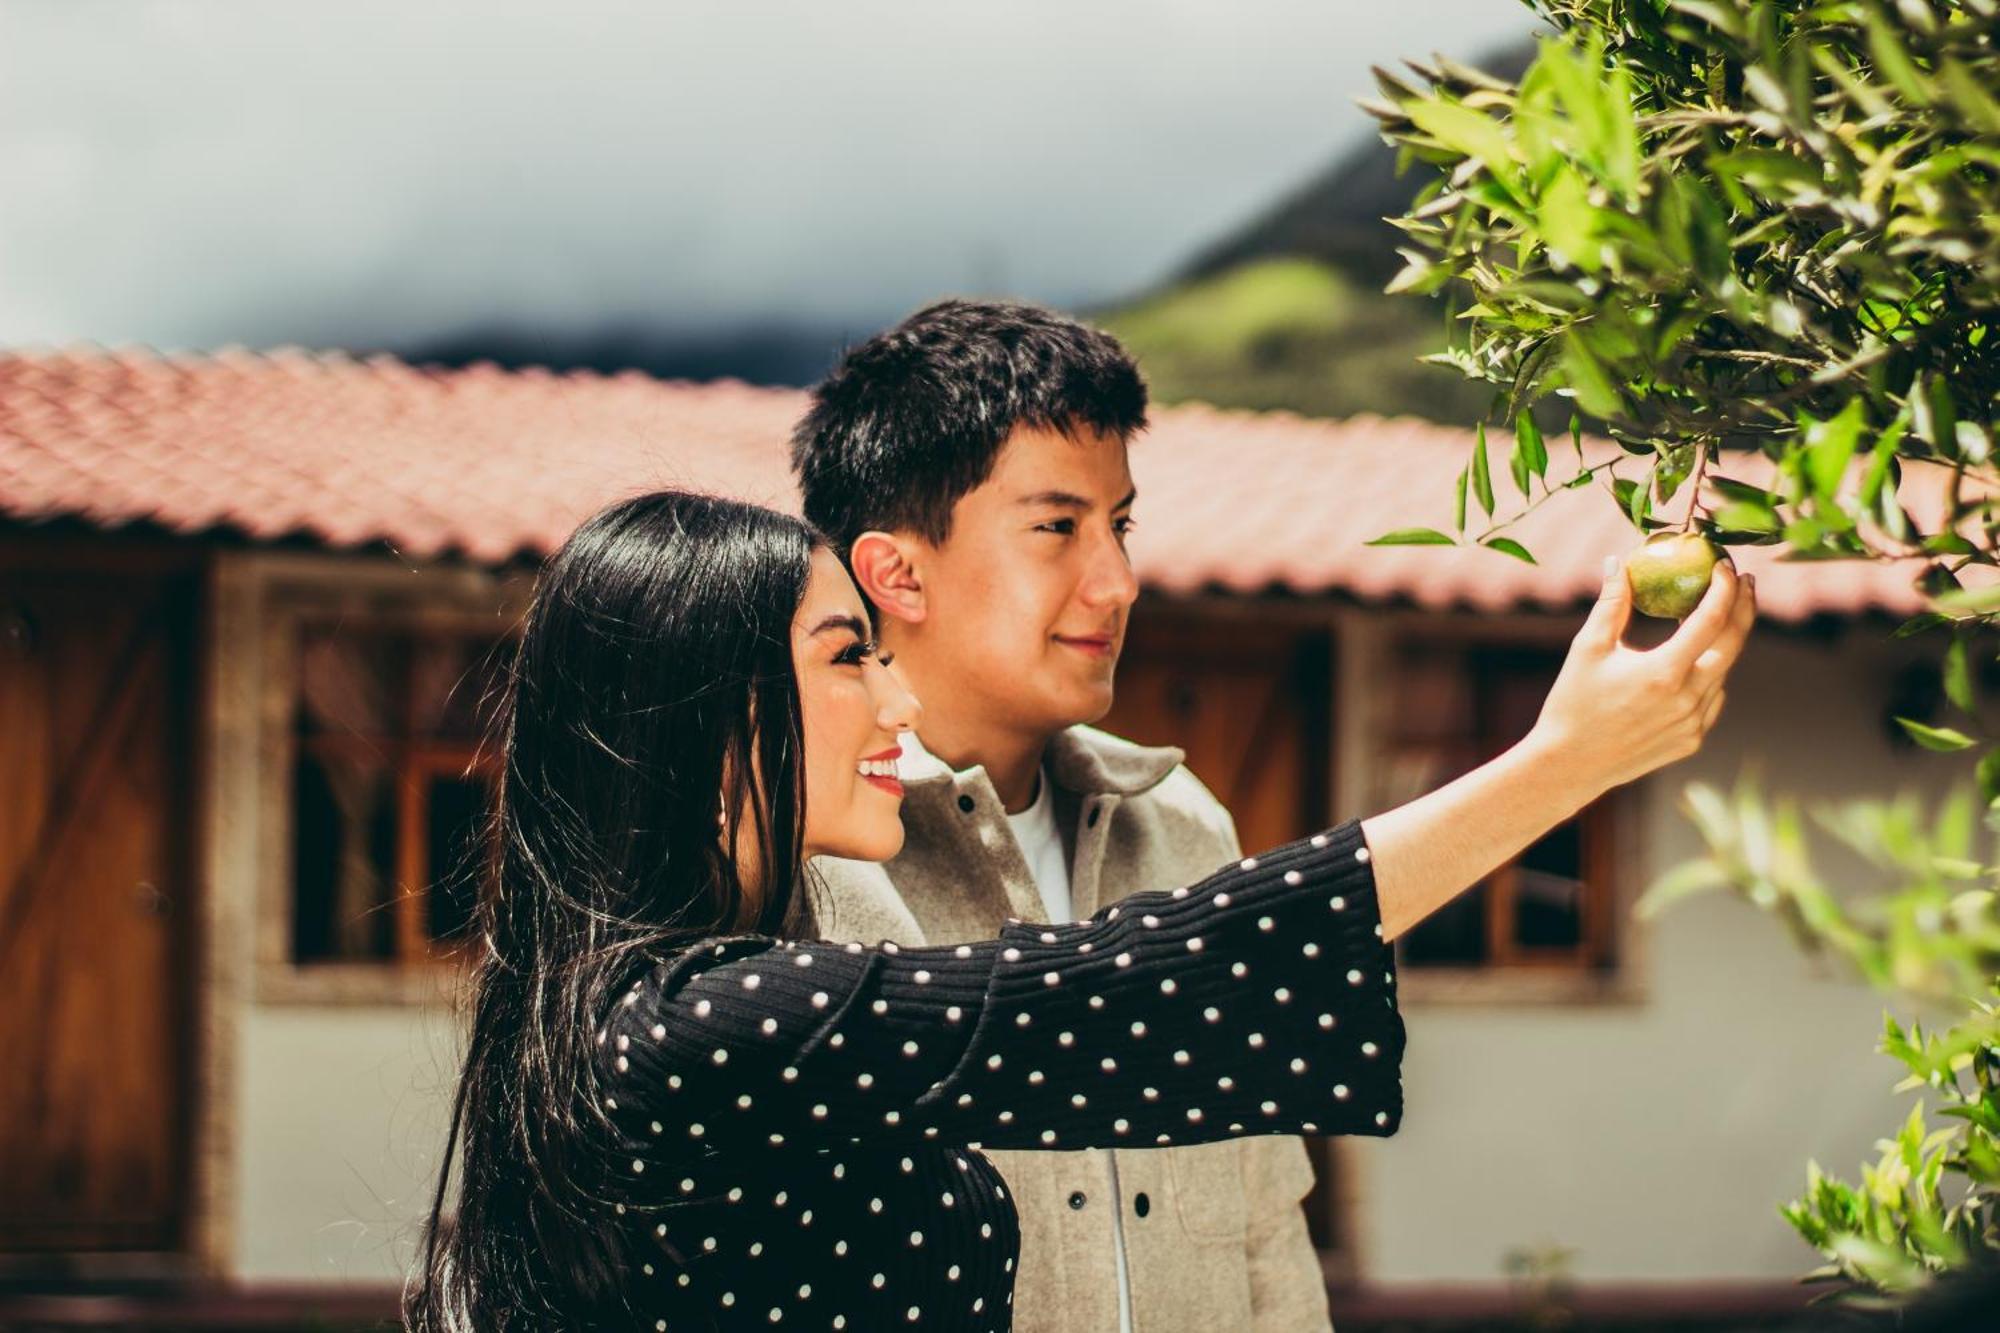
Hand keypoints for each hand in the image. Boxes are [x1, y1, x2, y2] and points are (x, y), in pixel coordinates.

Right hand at [1528, 552, 1756, 800]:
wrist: (1569, 765)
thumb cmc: (1573, 702)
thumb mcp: (1588, 648)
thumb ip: (1611, 603)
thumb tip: (1619, 563)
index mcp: (1664, 672)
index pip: (1711, 619)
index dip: (1724, 587)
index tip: (1725, 565)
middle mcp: (1688, 699)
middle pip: (1734, 644)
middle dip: (1743, 607)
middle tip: (1743, 581)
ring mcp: (1694, 723)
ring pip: (1723, 672)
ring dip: (1725, 641)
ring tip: (1716, 617)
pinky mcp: (1692, 740)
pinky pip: (1712, 699)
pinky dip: (1709, 676)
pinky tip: (1693, 664)